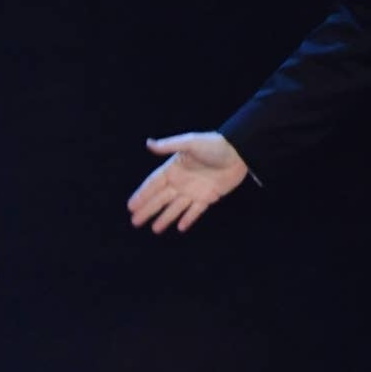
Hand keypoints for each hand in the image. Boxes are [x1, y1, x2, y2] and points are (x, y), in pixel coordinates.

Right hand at [127, 132, 248, 232]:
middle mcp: (181, 181)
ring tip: (154, 229)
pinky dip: (187, 219)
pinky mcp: (208, 197)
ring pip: (175, 207)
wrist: (239, 152)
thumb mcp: (190, 143)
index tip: (131, 206)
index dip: (142, 195)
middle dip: (148, 209)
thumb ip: (169, 145)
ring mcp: (194, 190)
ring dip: (164, 218)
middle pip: (161, 198)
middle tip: (135, 221)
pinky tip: (179, 227)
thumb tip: (148, 144)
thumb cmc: (214, 145)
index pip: (154, 184)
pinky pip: (195, 211)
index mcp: (174, 168)